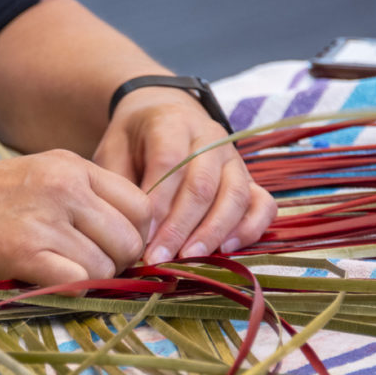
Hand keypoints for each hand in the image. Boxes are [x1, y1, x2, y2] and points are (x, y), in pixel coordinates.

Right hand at [0, 150, 153, 286]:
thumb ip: (79, 199)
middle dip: (118, 263)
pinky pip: (77, 281)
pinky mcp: (25, 251)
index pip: (140, 204)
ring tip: (63, 274)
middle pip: (131, 238)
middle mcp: (66, 187)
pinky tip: (49, 282)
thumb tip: (122, 239)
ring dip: (92, 280)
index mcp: (72, 166)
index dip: (135, 234)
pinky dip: (71, 290)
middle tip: (91, 269)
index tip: (114, 249)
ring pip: (106, 265)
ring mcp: (46, 218)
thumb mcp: (36, 178)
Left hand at [92, 88, 275, 263]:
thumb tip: (126, 229)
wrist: (163, 114)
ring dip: (212, 233)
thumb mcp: (113, 151)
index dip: (157, 203)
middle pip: (202, 184)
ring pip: (234, 196)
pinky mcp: (249, 178)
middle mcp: (209, 137)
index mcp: (171, 123)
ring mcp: (234, 158)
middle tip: (159, 257)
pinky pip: (262, 204)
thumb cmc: (133, 141)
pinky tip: (226, 250)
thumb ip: (119, 185)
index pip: (169, 162)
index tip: (141, 236)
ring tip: (189, 259)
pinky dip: (249, 229)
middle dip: (179, 227)